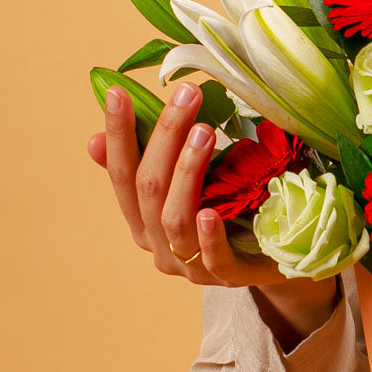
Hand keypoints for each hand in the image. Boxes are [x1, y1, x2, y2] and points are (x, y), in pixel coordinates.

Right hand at [86, 82, 332, 304]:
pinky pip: (214, 259)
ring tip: (203, 131)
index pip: (122, 175)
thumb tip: (93, 140)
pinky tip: (209, 212)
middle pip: (150, 188)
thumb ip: (153, 165)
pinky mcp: (230, 277)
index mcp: (144, 223)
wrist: (278, 261)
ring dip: (187, 171)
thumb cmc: (231, 217)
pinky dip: (208, 235)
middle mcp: (160, 247)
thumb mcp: (191, 187)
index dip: (119, 135)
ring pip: (175, 218)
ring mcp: (192, 267)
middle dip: (165, 136)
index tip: (118, 94)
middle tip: (186, 95)